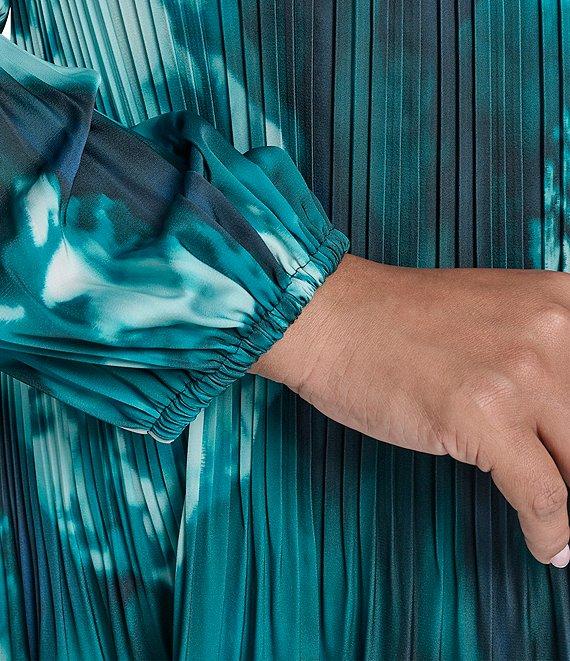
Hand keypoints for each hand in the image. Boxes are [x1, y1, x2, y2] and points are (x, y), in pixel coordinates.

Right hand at [251, 254, 569, 567]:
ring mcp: (519, 374)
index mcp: (560, 301)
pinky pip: (544, 498)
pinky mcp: (484, 417)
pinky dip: (549, 532)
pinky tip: (545, 544)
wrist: (331, 319)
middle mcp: (552, 332)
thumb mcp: (492, 316)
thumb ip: (541, 355)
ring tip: (563, 525)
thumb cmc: (395, 321)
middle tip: (568, 485)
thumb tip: (565, 423)